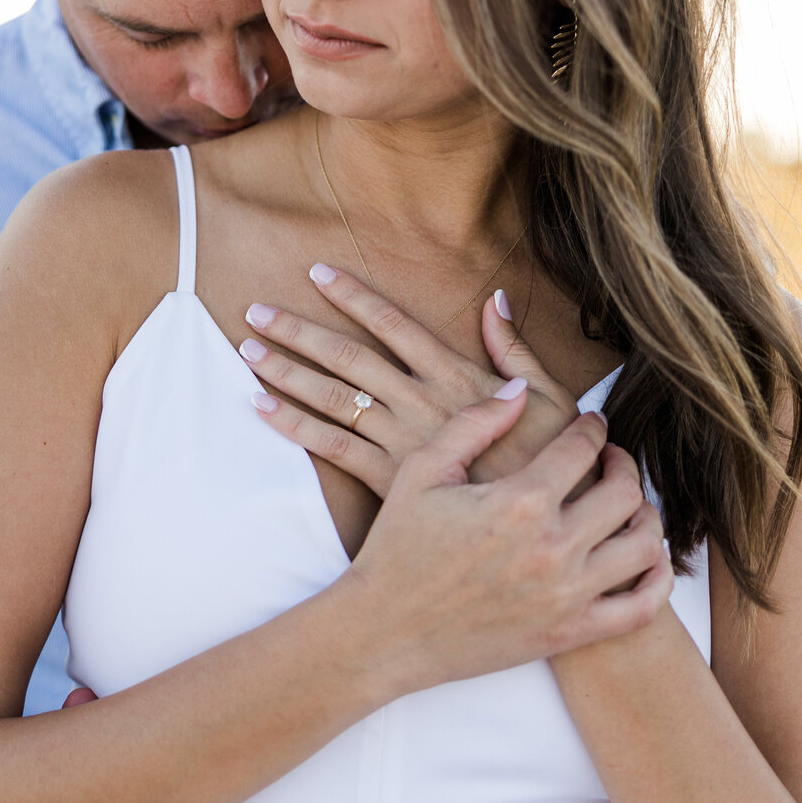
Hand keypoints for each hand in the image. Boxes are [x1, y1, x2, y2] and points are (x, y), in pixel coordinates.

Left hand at [241, 264, 578, 497]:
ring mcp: (401, 441)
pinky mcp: (389, 480)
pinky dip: (294, 426)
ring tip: (248, 351)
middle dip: (299, 331)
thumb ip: (514, 347)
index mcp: (456, 376)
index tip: (316, 273)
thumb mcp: (550, 397)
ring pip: (332, 398)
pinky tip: (262, 408)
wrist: (542, 528)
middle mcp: (420, 402)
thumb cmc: (553, 461)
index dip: (353, 296)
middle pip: (348, 357)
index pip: (393, 325)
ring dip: (286, 372)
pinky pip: (332, 448)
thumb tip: (494, 297)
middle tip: (256, 310)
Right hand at [334, 391, 672, 693]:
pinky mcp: (570, 633)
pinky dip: (656, 580)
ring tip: (627, 504)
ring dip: (645, 516)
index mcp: (519, 501)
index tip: (590, 423)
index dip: (592, 427)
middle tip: (610, 458)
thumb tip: (520, 389)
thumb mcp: (424, 471)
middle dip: (623, 465)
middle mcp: (553, 547)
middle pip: (625, 492)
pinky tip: (644, 558)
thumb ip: (475, 423)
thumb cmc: (398, 547)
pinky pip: (641, 609)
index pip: (582, 448)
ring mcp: (567, 595)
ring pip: (644, 547)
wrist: (386, 631)